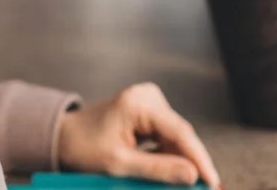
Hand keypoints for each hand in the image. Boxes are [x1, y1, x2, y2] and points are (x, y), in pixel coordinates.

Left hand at [57, 83, 220, 188]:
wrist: (64, 138)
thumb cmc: (84, 148)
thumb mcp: (119, 164)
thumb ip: (157, 169)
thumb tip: (193, 175)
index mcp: (139, 103)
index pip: (180, 132)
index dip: (199, 159)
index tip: (212, 182)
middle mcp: (147, 96)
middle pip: (181, 134)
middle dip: (192, 162)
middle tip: (206, 188)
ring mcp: (148, 102)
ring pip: (176, 137)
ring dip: (180, 160)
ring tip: (185, 184)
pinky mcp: (148, 112)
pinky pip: (167, 136)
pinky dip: (169, 155)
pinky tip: (169, 173)